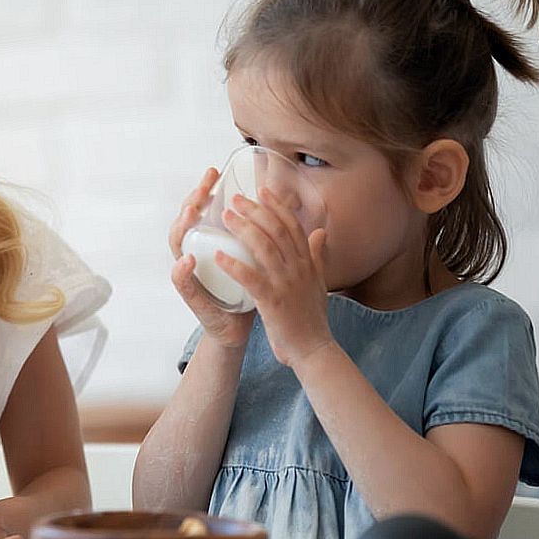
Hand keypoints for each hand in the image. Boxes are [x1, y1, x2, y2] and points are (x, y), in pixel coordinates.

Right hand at [169, 167, 255, 347]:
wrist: (243, 328)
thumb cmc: (250, 290)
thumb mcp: (263, 256)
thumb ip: (273, 230)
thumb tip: (289, 199)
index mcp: (212, 242)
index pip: (204, 209)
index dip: (206, 189)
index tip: (214, 171)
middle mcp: (197, 253)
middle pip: (187, 220)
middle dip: (192, 200)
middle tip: (201, 187)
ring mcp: (191, 273)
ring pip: (178, 245)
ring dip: (182, 227)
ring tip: (191, 213)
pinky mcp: (192, 297)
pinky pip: (181, 283)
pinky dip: (182, 272)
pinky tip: (188, 260)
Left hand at [214, 186, 333, 367]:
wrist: (313, 349)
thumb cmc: (312, 317)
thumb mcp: (319, 282)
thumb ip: (318, 255)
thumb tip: (320, 232)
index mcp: (307, 262)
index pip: (292, 226)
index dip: (277, 206)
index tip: (263, 190)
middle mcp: (298, 268)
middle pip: (277, 230)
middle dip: (256, 210)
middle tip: (236, 198)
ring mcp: (286, 284)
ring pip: (264, 248)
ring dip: (244, 229)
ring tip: (226, 216)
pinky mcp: (273, 301)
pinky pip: (251, 278)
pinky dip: (234, 265)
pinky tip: (218, 255)